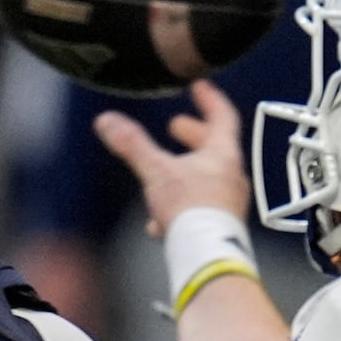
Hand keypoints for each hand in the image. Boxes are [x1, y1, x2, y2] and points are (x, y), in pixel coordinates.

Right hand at [93, 80, 250, 236]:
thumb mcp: (156, 170)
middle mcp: (232, 175)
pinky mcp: (220, 225)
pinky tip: (161, 221)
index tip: (200, 88)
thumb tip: (107, 121)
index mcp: (223, 154)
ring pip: (207, 178)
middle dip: (192, 136)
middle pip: (214, 146)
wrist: (207, 252)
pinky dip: (182, 205)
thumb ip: (132, 145)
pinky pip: (202, 207)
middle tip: (177, 127)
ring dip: (185, 172)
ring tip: (163, 175)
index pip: (223, 116)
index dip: (209, 99)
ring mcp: (229, 201)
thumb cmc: (191, 209)